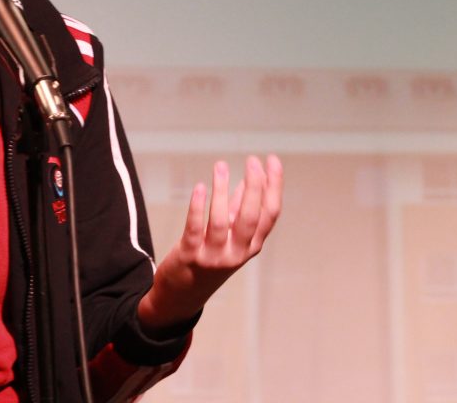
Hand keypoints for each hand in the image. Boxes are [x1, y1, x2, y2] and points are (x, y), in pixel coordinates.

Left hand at [137, 155, 282, 335]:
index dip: (274, 186)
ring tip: (221, 166)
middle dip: (255, 186)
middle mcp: (237, 253)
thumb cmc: (210, 259)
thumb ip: (239, 209)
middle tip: (252, 160)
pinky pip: (195, 228)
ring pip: (221, 221)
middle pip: (251, 217)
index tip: (272, 161)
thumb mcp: (230, 235)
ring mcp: (214, 256)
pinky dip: (198, 207)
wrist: (182, 296)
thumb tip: (249, 179)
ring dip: (222, 191)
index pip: (270, 213)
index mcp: (252, 245)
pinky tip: (199, 188)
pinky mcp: (190, 256)